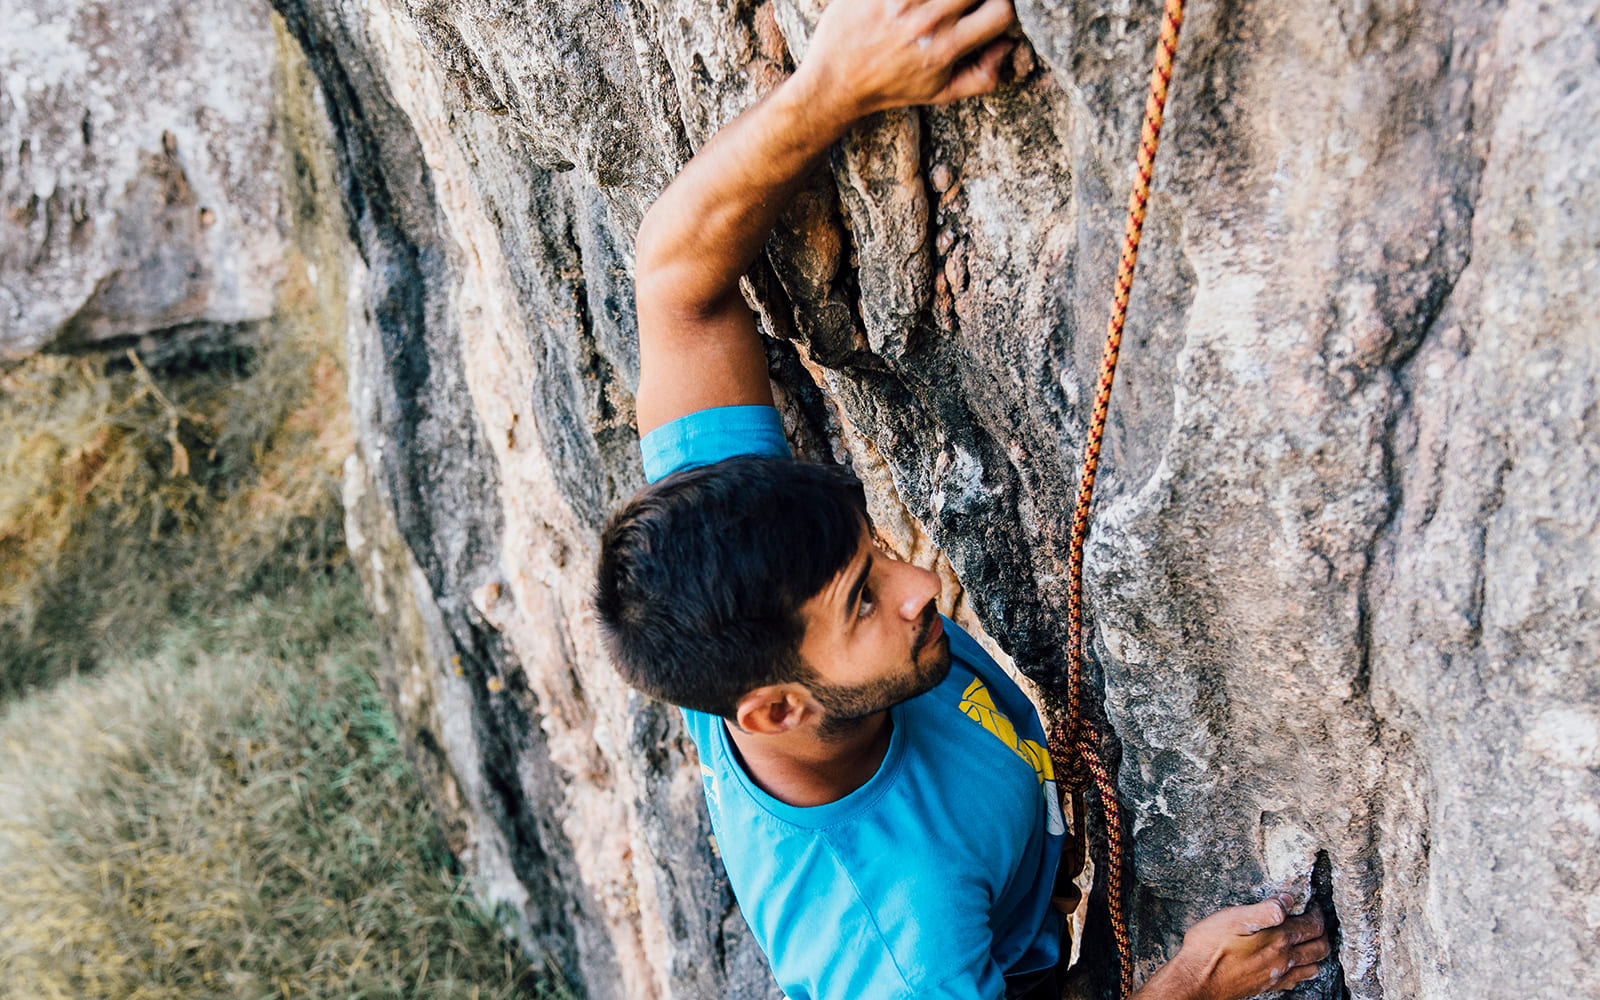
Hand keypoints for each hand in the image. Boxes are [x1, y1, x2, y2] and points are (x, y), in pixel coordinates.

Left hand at [793, 0, 1016, 125]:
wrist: (835, 80)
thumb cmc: (891, 86)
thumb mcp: (940, 93)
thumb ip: (983, 77)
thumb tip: (1007, 46)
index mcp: (945, 48)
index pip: (1001, 12)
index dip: (1005, 8)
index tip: (991, 10)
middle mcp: (926, 22)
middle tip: (967, 3)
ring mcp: (902, 1)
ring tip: (943, 3)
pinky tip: (913, 2)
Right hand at [1135, 895, 1330, 999]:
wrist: (1197, 980)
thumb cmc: (1210, 947)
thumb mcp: (1233, 918)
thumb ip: (1265, 910)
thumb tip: (1287, 901)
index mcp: (1278, 940)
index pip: (1312, 926)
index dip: (1317, 914)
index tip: (1314, 906)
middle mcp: (1283, 960)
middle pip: (1319, 947)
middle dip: (1322, 932)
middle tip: (1315, 920)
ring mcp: (1277, 975)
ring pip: (1312, 965)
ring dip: (1317, 952)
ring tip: (1310, 940)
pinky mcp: (1267, 986)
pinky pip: (1297, 980)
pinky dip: (1305, 970)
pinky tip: (1296, 965)